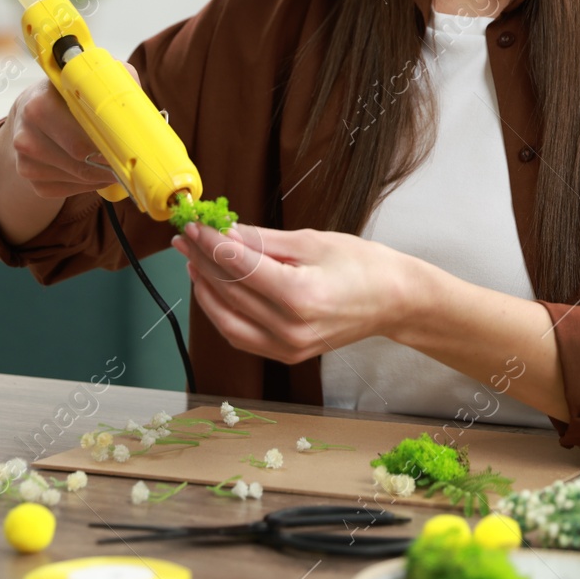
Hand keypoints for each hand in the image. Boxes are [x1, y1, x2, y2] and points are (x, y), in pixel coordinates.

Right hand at [1, 61, 140, 198]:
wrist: (29, 112)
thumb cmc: (66, 94)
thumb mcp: (85, 79)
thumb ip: (113, 80)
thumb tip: (137, 107)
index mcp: (39, 105)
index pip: (83, 135)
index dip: (111, 143)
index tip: (131, 147)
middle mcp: (26, 135)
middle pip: (82, 161)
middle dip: (111, 162)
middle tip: (131, 158)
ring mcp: (25, 161)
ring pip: (79, 177)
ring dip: (102, 174)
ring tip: (113, 161)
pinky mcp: (32, 181)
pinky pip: (70, 190)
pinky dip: (89, 183)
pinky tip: (93, 168)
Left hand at [170, 223, 423, 364]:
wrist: (394, 301)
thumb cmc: (362, 266)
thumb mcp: (311, 241)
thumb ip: (262, 241)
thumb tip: (223, 232)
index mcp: (299, 296)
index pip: (238, 266)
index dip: (210, 242)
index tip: (193, 224)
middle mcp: (289, 328)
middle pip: (229, 290)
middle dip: (202, 260)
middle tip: (185, 237)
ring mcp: (287, 347)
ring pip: (226, 318)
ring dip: (205, 288)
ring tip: (193, 261)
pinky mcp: (286, 354)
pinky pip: (240, 336)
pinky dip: (221, 313)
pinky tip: (212, 290)